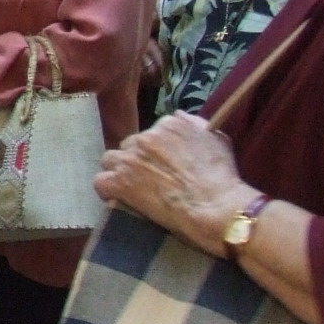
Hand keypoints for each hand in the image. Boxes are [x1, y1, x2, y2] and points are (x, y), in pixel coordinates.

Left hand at [93, 114, 255, 255]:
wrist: (216, 206)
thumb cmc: (222, 177)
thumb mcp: (217, 139)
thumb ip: (194, 125)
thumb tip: (179, 117)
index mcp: (169, 124)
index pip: (151, 132)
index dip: (154, 150)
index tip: (162, 164)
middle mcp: (146, 137)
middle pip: (130, 146)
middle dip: (137, 160)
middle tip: (150, 179)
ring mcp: (130, 159)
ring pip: (110, 160)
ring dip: (119, 172)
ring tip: (133, 188)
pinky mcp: (120, 182)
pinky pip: (101, 182)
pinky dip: (108, 191)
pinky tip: (120, 199)